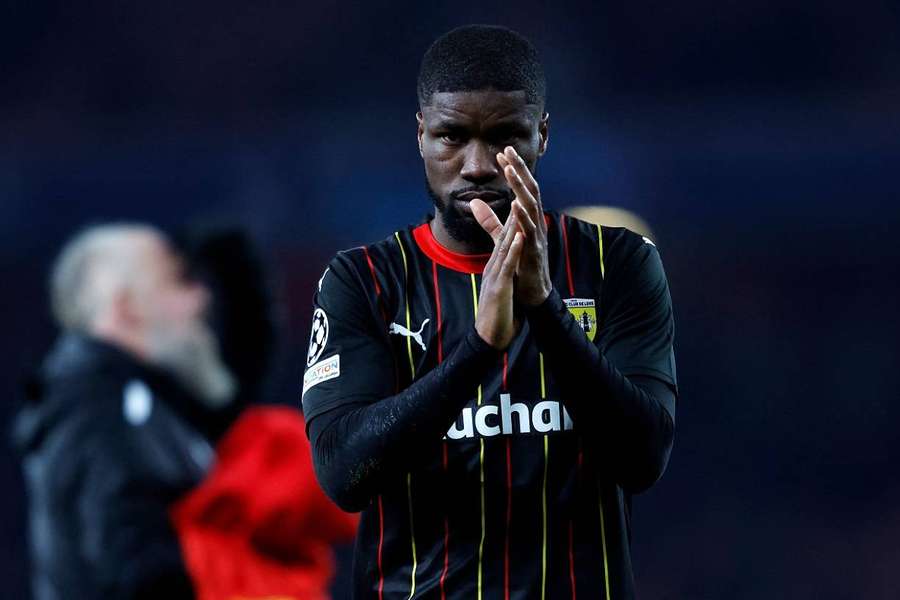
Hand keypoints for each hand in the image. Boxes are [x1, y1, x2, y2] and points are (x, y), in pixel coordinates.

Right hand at [471, 208, 524, 349]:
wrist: (489, 337)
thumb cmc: (499, 313)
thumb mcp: (500, 284)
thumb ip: (504, 268)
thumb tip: (509, 257)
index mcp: (497, 265)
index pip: (506, 235)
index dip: (514, 214)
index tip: (521, 194)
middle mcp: (494, 265)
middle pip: (504, 234)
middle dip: (511, 210)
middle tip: (515, 188)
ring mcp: (496, 275)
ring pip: (504, 245)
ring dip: (511, 224)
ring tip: (517, 201)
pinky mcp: (500, 288)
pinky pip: (507, 266)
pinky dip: (513, 250)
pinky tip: (519, 235)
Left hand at [495, 147, 551, 305]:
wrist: (530, 291)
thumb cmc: (520, 262)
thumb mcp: (502, 237)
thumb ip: (490, 220)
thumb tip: (475, 202)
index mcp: (528, 217)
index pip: (522, 187)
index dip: (514, 170)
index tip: (503, 152)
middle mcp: (536, 221)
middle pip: (530, 189)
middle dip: (519, 170)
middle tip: (508, 151)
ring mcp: (537, 234)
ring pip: (531, 205)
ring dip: (520, 186)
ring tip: (510, 170)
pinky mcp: (534, 249)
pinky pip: (529, 229)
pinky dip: (523, 215)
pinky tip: (516, 203)